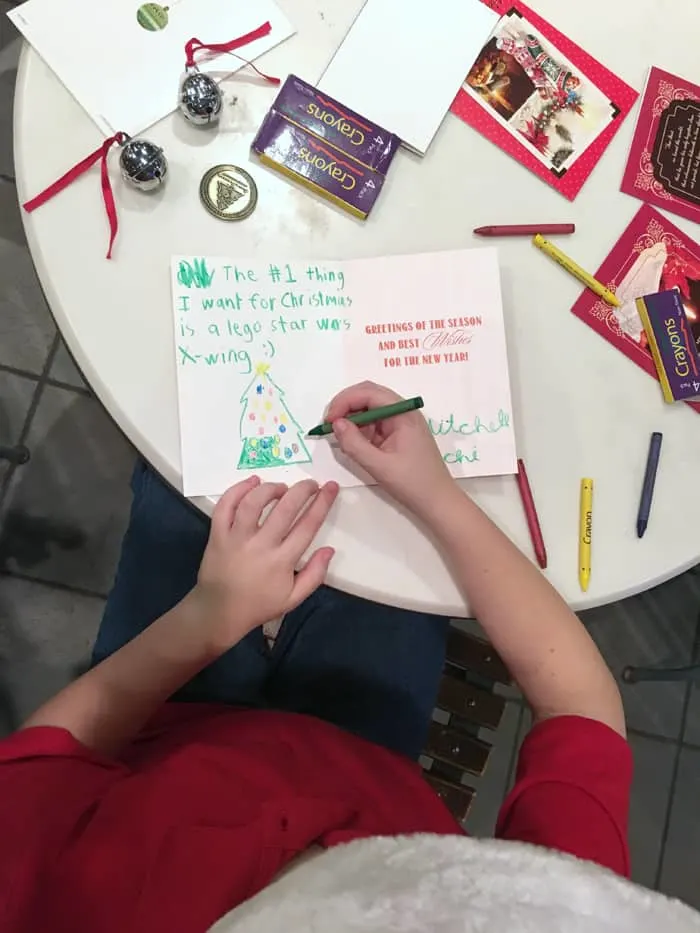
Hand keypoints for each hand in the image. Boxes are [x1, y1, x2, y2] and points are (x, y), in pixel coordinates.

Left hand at [193, 476, 337, 647]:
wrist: (218, 613)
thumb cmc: (258, 605)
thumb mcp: (293, 599)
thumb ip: (315, 574)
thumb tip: (330, 549)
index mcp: (282, 561)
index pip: (307, 525)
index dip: (322, 503)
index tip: (330, 487)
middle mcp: (260, 545)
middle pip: (285, 508)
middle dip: (302, 490)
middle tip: (310, 484)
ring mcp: (236, 538)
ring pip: (253, 502)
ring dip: (270, 488)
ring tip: (281, 487)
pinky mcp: (217, 535)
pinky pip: (225, 506)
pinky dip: (238, 490)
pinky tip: (251, 482)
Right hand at [325, 381, 455, 520]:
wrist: (437, 501)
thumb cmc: (413, 483)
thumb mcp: (379, 466)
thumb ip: (354, 444)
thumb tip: (336, 424)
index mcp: (403, 413)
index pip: (369, 393)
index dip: (344, 401)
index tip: (328, 421)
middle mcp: (402, 412)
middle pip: (369, 395)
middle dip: (346, 406)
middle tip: (328, 424)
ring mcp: (401, 423)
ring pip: (370, 409)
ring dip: (351, 418)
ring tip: (338, 435)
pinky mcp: (398, 434)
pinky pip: (374, 424)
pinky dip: (359, 430)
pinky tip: (351, 442)